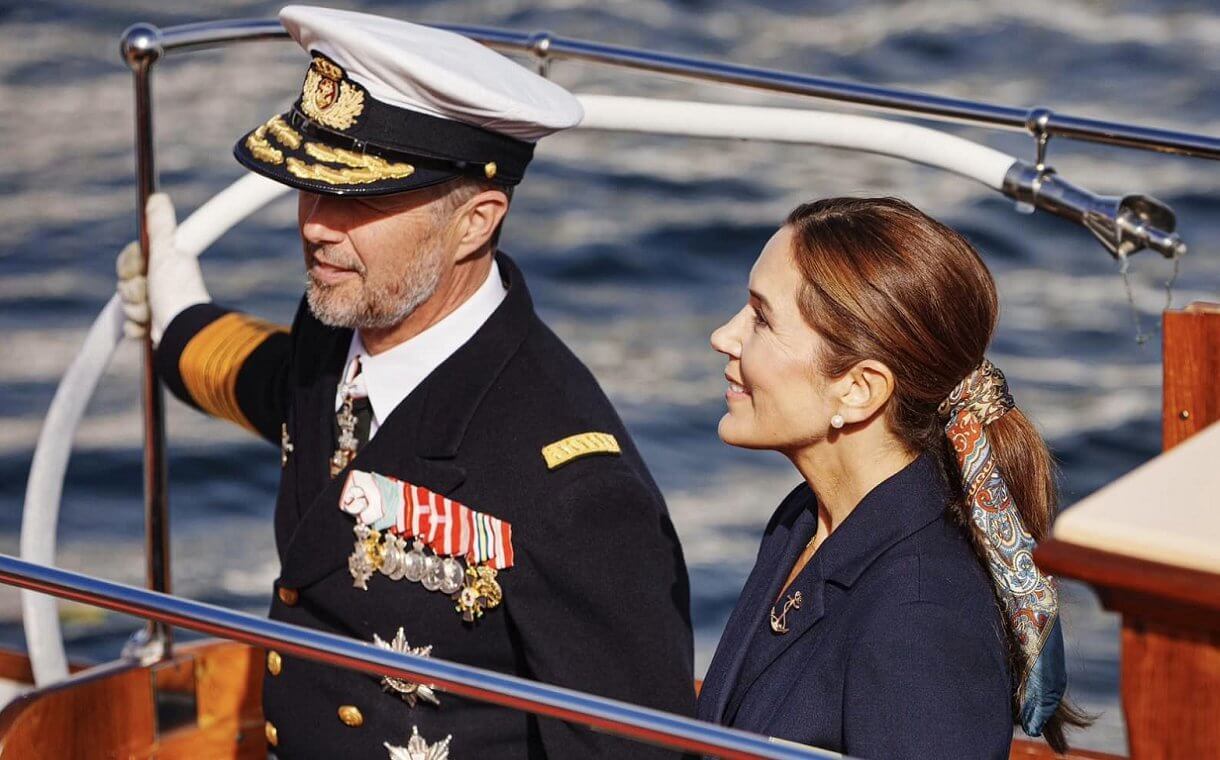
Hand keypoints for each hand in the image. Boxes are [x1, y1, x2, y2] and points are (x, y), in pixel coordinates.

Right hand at [115, 193, 210, 342]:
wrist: (183, 331)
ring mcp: (156, 309)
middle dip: (132, 291)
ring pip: (126, 306)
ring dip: (135, 311)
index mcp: (163, 267)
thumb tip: (157, 196)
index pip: (128, 262)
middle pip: (124, 284)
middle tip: (148, 293)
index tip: (140, 269)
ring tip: (152, 314)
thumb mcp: (166, 252)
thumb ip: (160, 226)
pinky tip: (150, 329)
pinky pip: (130, 327)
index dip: (129, 266)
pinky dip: (137, 329)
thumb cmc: (176, 291)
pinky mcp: (153, 330)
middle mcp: (160, 286)